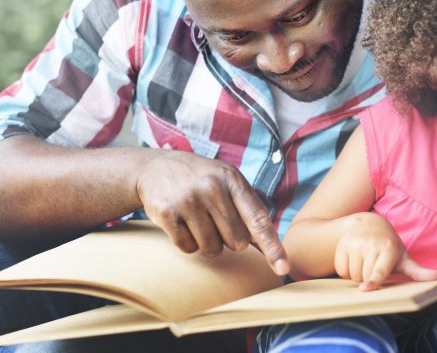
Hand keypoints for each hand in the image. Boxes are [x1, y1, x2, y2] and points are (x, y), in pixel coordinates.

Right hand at [136, 149, 288, 274]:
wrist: (154, 168)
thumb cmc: (200, 179)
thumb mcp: (227, 181)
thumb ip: (249, 210)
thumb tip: (271, 247)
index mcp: (232, 179)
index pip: (258, 220)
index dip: (272, 246)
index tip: (283, 268)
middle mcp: (212, 187)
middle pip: (236, 242)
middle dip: (228, 238)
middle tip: (214, 218)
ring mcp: (188, 200)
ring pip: (212, 249)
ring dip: (207, 242)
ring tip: (197, 219)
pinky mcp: (167, 213)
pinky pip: (187, 248)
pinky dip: (187, 242)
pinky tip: (181, 222)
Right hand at [334, 212, 436, 290]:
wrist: (369, 224)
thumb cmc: (389, 246)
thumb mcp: (403, 257)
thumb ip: (417, 271)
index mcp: (388, 249)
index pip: (379, 270)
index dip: (373, 281)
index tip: (365, 288)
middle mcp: (370, 245)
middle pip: (364, 277)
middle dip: (368, 280)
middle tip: (374, 268)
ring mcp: (355, 243)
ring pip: (352, 274)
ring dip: (357, 275)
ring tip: (365, 264)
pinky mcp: (342, 244)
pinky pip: (341, 269)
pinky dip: (346, 270)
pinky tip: (354, 261)